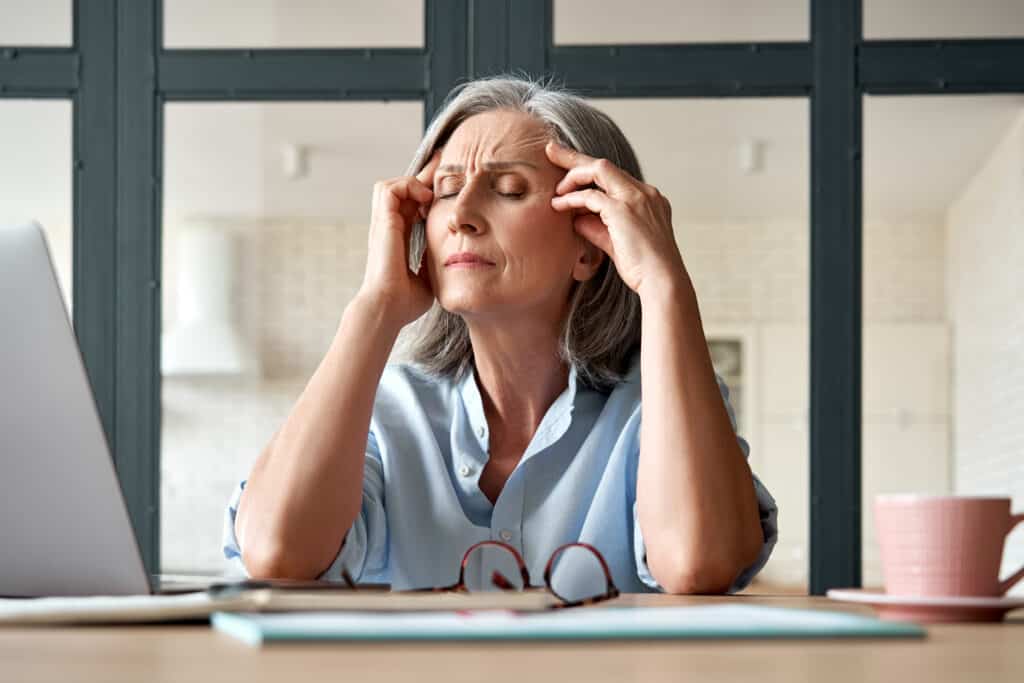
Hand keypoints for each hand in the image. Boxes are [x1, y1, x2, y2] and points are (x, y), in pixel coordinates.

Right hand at [357, 150, 440, 326]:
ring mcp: (383, 224)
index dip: (426, 193)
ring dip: (412, 182)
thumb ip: (434, 263)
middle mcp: (388, 228)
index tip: (446, 185)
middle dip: (423, 177)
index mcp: (398, 239)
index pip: (410, 206)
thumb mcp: (427, 276)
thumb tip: (450, 258)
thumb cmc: (405, 302)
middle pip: (401, 190)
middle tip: (445, 167)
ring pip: (391, 185)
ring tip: (430, 193)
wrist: (388, 308)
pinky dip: (407, 186)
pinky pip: (390, 189)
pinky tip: (424, 199)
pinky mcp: (382, 222)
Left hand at [546, 141, 686, 297]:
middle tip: (551, 149)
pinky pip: (591, 195)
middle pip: (604, 164)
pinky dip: (572, 198)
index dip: (590, 172)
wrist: (662, 282)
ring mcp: (636, 198)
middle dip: (575, 156)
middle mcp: (645, 192)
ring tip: (555, 190)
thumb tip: (576, 218)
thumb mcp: (617, 243)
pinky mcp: (623, 209)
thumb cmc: (643, 269)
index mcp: (648, 199)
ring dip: (572, 176)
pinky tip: (559, 205)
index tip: (569, 169)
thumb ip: (597, 228)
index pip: (614, 176)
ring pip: (598, 169)